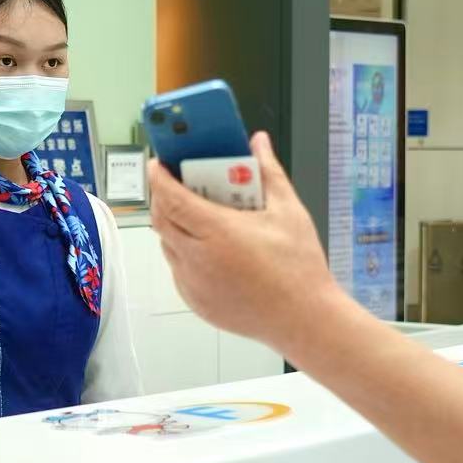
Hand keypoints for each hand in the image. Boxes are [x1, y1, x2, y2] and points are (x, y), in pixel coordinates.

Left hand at [147, 132, 349, 348]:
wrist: (303, 320)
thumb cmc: (299, 268)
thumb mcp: (288, 210)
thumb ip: (269, 171)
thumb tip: (259, 142)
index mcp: (217, 232)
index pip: (170, 198)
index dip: (159, 178)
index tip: (159, 164)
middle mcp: (197, 259)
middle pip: (161, 220)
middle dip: (163, 198)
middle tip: (178, 186)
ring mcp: (193, 284)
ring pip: (167, 246)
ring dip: (174, 227)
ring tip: (197, 217)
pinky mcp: (196, 302)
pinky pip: (178, 271)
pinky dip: (184, 255)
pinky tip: (209, 249)